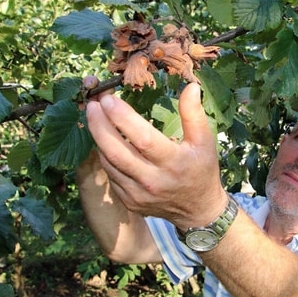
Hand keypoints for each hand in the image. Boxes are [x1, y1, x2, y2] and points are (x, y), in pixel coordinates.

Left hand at [85, 83, 226, 230]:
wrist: (198, 210)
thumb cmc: (202, 170)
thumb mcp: (205, 141)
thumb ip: (194, 114)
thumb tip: (190, 87)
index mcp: (173, 163)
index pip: (142, 139)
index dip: (122, 118)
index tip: (109, 99)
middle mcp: (153, 181)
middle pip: (116, 151)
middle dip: (99, 125)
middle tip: (92, 105)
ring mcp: (138, 194)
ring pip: (109, 163)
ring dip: (98, 138)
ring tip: (95, 117)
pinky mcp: (129, 201)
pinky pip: (111, 175)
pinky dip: (105, 155)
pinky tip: (105, 140)